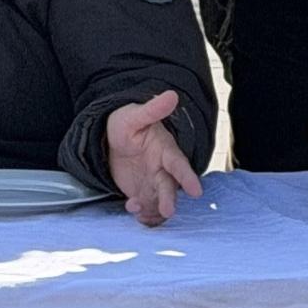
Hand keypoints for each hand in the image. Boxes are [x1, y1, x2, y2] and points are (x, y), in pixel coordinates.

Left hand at [105, 90, 201, 227]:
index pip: (178, 164)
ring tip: (139, 211)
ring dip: (152, 209)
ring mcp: (152, 183)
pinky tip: (131, 208)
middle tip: (168, 211)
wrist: (110, 138)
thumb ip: (152, 110)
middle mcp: (162, 170)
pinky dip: (142, 213)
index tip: (196, 191)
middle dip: (169, 199)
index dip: (187, 176)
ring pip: (158, 201)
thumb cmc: (126, 123)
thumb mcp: (134, 115)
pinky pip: (147, 208)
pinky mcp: (142, 193)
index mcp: (165, 151)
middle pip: (169, 186)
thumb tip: (172, 95)